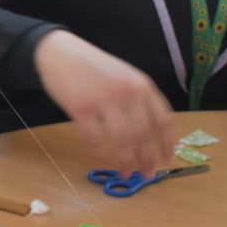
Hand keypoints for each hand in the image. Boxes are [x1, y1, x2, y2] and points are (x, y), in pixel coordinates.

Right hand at [35, 30, 175, 173]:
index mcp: (142, 86)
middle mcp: (127, 93)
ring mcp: (104, 100)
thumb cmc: (91, 67)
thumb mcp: (123, 76)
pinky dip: (99, 154)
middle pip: (144, 135)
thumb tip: (150, 135)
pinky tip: (100, 161)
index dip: (167, 144)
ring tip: (125, 174)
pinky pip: (94, 138)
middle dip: (147, 160)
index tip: (167, 160)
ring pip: (123, 140)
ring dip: (125, 162)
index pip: (163, 120)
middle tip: (146, 175)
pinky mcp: (80, 107)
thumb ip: (138, 99)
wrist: (58, 52)